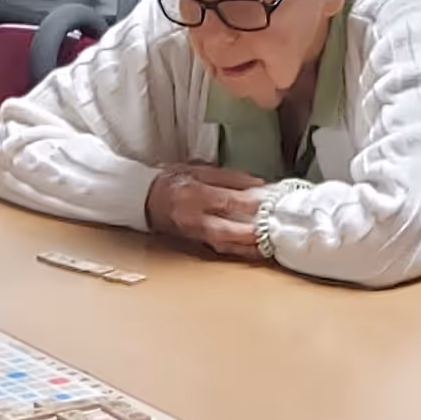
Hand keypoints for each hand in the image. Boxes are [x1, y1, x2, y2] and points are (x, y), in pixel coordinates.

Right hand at [145, 163, 265, 260]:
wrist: (145, 198)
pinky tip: (255, 249)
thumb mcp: (198, 168)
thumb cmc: (171, 180)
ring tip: (270, 243)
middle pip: (227, 231)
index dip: (250, 204)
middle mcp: (193, 219)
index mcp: (193, 195)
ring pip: (226, 245)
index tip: (270, 203)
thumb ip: (229, 177)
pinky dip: (239, 250)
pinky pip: (221, 249)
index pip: (226, 202)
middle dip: (252, 233)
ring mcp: (195, 234)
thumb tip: (257, 185)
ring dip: (249, 247)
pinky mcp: (197, 242)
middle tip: (274, 230)